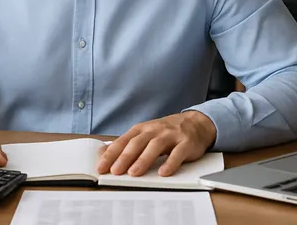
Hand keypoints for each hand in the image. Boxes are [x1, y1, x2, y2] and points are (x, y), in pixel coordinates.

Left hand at [96, 111, 216, 177]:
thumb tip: (102, 154)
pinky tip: (163, 172)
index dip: (111, 154)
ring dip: (143, 160)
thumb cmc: (166, 132)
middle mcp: (155, 130)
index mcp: (142, 129)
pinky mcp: (186, 143)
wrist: (195, 123)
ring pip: (155, 146)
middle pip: (137, 143)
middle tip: (114, 171)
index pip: (123, 142)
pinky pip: (178, 153)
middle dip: (124, 157)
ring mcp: (171, 135)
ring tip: (134, 173)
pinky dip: (170, 163)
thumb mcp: (145, 134)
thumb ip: (127, 144)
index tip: (101, 167)